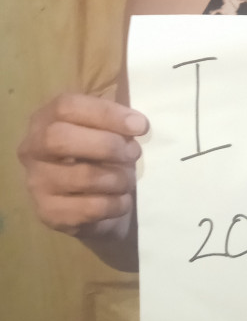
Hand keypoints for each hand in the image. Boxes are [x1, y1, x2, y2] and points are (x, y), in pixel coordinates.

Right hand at [18, 93, 148, 240]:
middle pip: (60, 137)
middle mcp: (31, 149)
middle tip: (133, 153)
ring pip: (81, 176)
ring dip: (118, 178)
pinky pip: (90, 208)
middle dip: (106, 145)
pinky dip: (116, 204)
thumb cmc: (103, 158)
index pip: (67, 106)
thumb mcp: (109, 132)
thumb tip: (136, 124)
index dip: (106, 114)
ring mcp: (36, 183)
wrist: (96, 208)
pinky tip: (122, 201)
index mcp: (46, 119)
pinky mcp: (49, 213)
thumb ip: (117, 123)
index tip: (140, 126)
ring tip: (129, 180)